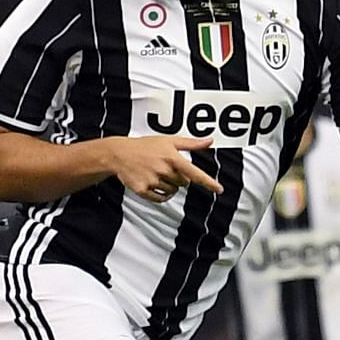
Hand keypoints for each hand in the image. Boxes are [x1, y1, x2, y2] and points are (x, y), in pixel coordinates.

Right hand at [106, 135, 223, 203]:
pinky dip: (160, 195)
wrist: (120, 153)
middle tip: (166, 168)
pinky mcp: (143, 189)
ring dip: (169, 186)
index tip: (219, 189)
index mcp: (172, 158)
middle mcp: (164, 170)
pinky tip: (153, 184)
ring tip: (157, 174)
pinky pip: (159, 198)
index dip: (208, 182)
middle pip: (183, 183)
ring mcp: (153, 180)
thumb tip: (209, 141)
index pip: (195, 173)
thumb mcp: (169, 141)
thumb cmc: (145, 146)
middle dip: (179, 178)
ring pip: (172, 191)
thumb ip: (191, 143)